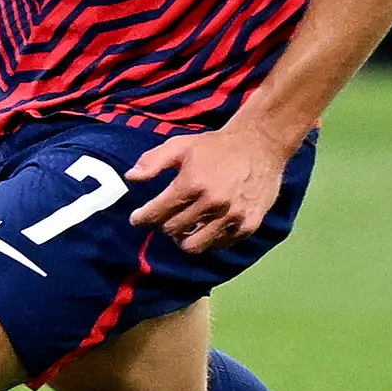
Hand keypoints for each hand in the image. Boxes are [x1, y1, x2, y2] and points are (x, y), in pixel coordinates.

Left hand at [126, 118, 297, 255]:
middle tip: (164, 217)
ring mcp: (232, 216)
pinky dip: (208, 239)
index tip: (137, 218)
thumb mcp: (181, 145)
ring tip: (182, 228)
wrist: (260, 144)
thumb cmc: (217, 146)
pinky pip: (218, 245)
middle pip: (172, 230)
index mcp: (192, 183)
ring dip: (183, 238)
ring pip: (194, 246)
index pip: (157, 213)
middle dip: (163, 224)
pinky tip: (205, 226)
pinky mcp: (248, 225)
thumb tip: (131, 177)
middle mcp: (212, 203)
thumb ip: (153, 161)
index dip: (142, 218)